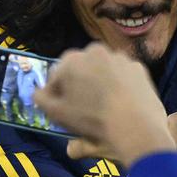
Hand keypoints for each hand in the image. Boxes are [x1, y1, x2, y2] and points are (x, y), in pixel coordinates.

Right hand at [35, 43, 172, 167]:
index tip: (61, 109)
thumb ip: (42, 100)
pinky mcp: (138, 67)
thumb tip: (37, 93)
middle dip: (79, 85)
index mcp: (71, 60)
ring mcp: (119, 57)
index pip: (57, 76)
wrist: (136, 126)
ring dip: (100, 83)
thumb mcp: (58, 114)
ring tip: (104, 107)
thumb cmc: (92, 119)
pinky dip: (120, 85)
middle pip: (81, 70)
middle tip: (83, 108)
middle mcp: (95, 51)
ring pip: (103, 71)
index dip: (57, 94)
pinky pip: (123, 76)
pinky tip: (122, 103)